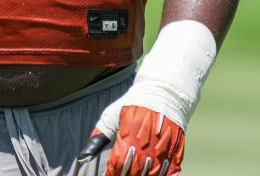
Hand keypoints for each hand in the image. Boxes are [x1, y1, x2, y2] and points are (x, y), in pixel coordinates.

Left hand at [77, 20, 217, 175]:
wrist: (164, 91)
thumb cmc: (133, 103)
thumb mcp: (112, 115)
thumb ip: (98, 136)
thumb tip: (83, 157)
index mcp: (129, 131)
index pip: (118, 162)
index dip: (112, 173)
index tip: (108, 175)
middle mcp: (146, 140)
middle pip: (135, 170)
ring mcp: (163, 144)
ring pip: (154, 173)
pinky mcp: (177, 146)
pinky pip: (172, 168)